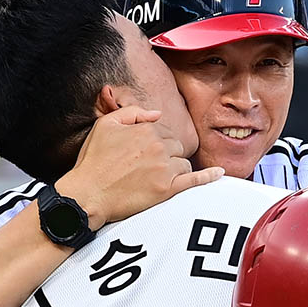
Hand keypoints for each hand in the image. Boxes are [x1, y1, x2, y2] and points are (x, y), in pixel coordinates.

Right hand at [55, 106, 222, 229]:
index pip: (164, 131)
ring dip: (175, 168)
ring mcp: (165, 169)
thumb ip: (133, 113)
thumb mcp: (106, 124)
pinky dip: (209, 177)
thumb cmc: (93, 160)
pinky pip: (194, 180)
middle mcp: (159, 147)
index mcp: (146, 130)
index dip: (156, 142)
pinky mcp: (167, 190)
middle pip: (176, 146)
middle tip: (148, 167)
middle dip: (167, 154)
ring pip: (183, 163)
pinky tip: (220, 174)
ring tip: (156, 177)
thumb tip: (157, 113)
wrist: (88, 194)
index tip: (144, 153)